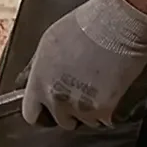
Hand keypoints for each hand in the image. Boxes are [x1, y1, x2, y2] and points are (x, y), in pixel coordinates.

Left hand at [21, 0, 146, 128]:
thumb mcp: (48, 44)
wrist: (116, 26)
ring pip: (86, 121)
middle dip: (70, 111)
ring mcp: (81, 107)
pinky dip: (111, 112)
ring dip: (92, 111)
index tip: (50, 109)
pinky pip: (106, 121)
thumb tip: (30, 83)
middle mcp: (57, 97)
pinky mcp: (105, 112)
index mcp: (39, 81)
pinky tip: (113, 89)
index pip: (31, 114)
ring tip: (100, 85)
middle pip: (61, 120)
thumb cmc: (84, 27)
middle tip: (82, 91)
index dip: (42, 112)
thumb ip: (38, 69)